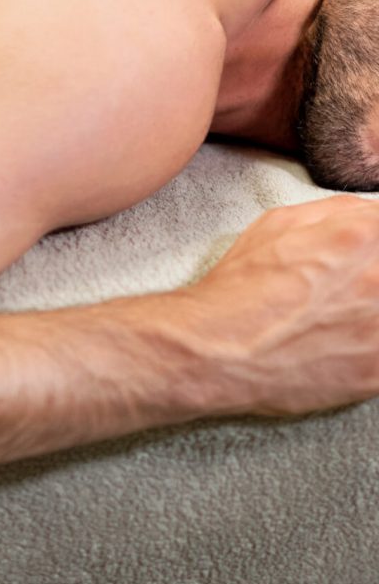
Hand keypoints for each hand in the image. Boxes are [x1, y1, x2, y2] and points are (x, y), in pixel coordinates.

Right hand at [186, 195, 378, 417]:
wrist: (220, 353)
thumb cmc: (242, 287)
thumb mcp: (276, 223)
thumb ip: (336, 210)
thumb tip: (369, 212)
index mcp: (357, 237)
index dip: (371, 238)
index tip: (359, 253)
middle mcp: (376, 279)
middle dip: (370, 273)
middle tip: (344, 287)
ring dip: (371, 308)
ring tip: (344, 314)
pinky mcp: (378, 373)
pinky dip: (371, 345)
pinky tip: (346, 341)